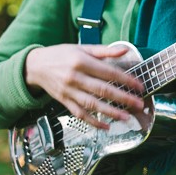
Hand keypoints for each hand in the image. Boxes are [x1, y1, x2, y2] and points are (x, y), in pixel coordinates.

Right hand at [24, 43, 145, 128]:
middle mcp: (75, 77)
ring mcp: (69, 91)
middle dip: (123, 98)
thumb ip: (104, 51)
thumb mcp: (82, 48)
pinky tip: (106, 126)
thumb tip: (124, 50)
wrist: (35, 66)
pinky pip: (80, 114)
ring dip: (111, 112)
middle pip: (103, 90)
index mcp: (81, 61)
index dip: (126, 80)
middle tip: (139, 104)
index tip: (139, 86)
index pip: (109, 72)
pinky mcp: (64, 102)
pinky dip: (93, 122)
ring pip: (92, 104)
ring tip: (126, 117)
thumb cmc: (61, 55)